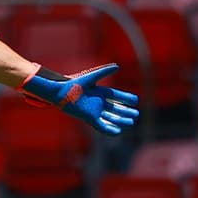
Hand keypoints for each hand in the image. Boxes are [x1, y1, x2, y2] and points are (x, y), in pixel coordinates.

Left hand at [19, 63, 139, 135]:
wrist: (61, 93)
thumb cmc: (74, 84)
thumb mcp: (92, 77)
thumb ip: (104, 72)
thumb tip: (117, 66)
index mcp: (100, 93)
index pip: (116, 96)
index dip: (126, 98)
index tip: (135, 100)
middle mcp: (99, 103)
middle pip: (116, 108)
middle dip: (126, 111)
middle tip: (136, 114)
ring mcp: (95, 111)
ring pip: (111, 118)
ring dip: (120, 121)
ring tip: (131, 123)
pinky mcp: (90, 118)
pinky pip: (102, 126)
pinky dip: (110, 129)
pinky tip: (118, 132)